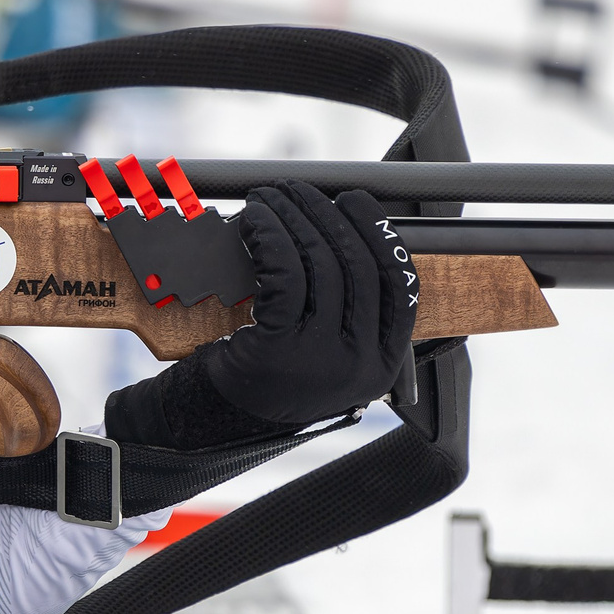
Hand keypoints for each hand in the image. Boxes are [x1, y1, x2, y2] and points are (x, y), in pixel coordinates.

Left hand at [104, 181, 414, 450]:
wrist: (213, 422)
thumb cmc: (268, 375)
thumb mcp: (325, 350)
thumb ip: (350, 308)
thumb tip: (350, 229)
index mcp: (381, 365)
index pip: (400, 284)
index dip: (379, 233)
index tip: (354, 201)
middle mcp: (359, 367)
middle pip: (359, 266)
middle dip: (327, 214)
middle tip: (297, 191)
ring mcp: (320, 362)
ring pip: (321, 265)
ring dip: (293, 218)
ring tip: (269, 198)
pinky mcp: (278, 352)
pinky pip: (283, 275)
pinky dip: (269, 237)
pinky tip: (254, 222)